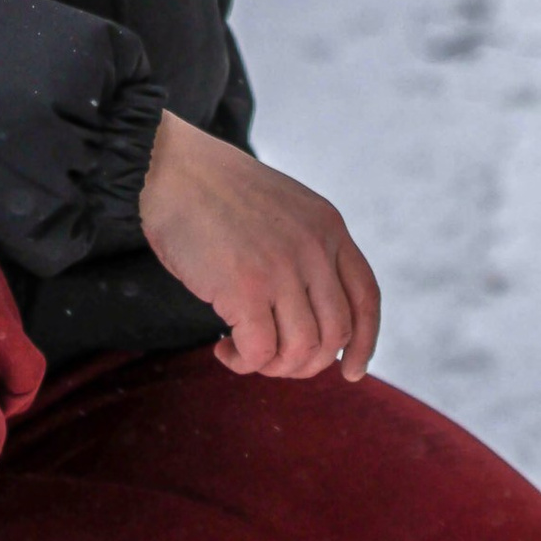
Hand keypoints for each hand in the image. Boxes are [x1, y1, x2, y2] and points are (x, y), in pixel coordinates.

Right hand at [137, 111, 381, 380]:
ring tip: (244, 351)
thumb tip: (312, 319)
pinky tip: (224, 347)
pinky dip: (243, 363)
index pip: (366, 298)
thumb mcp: (285, 211)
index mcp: (329, 227)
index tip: (351, 371)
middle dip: (305, 363)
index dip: (364, 343)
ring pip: (301, 351)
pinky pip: (259, 352)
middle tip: (271, 360)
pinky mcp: (245, 287)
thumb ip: (307, 251)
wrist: (173, 168)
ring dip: (272, 366)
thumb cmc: (217, 195)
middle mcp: (315, 248)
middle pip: (335, 334)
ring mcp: (282, 268)